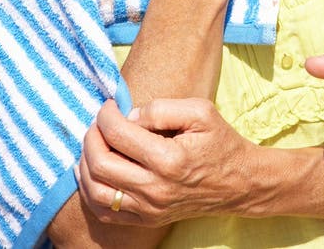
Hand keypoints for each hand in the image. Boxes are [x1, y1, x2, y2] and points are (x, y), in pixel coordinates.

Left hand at [77, 98, 253, 225]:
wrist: (238, 183)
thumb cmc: (220, 141)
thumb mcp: (200, 111)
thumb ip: (162, 108)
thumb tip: (130, 116)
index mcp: (168, 159)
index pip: (118, 134)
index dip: (106, 115)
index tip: (110, 105)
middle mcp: (155, 189)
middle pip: (100, 164)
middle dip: (91, 136)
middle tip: (99, 122)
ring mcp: (149, 209)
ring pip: (96, 192)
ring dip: (85, 164)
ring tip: (94, 143)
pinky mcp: (147, 219)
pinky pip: (105, 213)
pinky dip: (90, 191)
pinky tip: (93, 172)